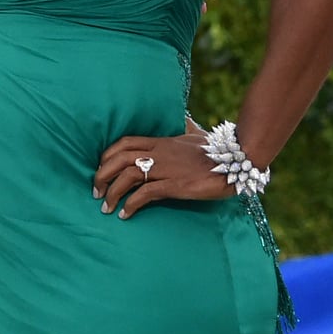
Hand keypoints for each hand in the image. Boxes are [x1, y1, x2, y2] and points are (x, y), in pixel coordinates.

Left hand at [93, 133, 233, 217]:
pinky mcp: (175, 185)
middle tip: (95, 192)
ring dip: (112, 192)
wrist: (237, 160)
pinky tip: (125, 214)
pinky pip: (146, 194)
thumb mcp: (196, 135)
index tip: (100, 169)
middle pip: (119, 158)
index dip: (106, 155)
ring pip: (128, 176)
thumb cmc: (217, 149)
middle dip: (101, 175)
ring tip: (105, 207)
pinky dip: (131, 204)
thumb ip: (185, 128)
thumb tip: (184, 119)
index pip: (124, 143)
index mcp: (160, 141)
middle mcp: (159, 153)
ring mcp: (166, 169)